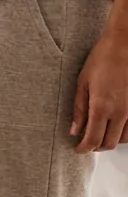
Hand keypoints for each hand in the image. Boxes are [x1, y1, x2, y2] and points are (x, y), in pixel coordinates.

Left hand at [71, 31, 127, 151]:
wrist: (124, 47)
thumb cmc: (100, 61)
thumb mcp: (82, 83)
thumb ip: (78, 109)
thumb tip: (74, 130)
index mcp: (102, 107)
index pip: (93, 139)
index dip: (84, 148)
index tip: (77, 150)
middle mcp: (120, 113)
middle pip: (109, 143)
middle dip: (95, 147)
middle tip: (85, 143)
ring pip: (123, 139)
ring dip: (109, 141)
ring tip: (98, 134)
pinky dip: (123, 134)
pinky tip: (113, 127)